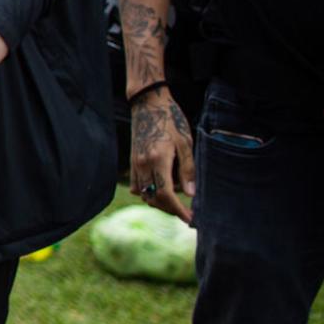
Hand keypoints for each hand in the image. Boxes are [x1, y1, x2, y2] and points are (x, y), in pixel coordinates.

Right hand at [129, 90, 193, 223]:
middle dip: (170, 209)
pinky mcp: (132, 160)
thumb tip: (191, 194)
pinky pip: (137, 185)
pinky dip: (148, 192)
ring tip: (175, 201)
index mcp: (158, 160)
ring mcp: (135, 163)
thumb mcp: (185, 143)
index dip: (178, 210)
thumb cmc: (170, 120)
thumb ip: (188, 169)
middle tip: (186, 211)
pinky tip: (160, 188)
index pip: (166, 195)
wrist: (147, 104)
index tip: (190, 219)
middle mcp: (143, 164)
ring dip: (159, 202)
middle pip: (154, 198)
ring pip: (144, 194)